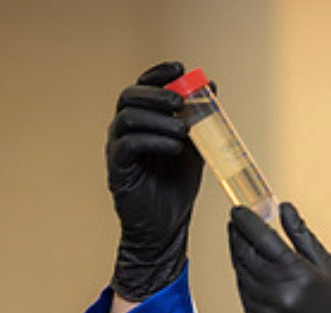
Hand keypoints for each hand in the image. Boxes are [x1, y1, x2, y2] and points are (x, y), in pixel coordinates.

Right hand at [107, 61, 203, 300]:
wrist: (167, 226)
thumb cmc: (177, 187)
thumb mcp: (196, 148)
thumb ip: (201, 120)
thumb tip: (213, 87)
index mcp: (143, 120)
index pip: (144, 86)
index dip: (158, 74)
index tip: (179, 68)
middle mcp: (125, 129)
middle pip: (130, 96)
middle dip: (156, 93)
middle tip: (180, 100)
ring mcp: (118, 148)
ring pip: (127, 118)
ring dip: (158, 119)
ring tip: (183, 130)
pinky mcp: (117, 168)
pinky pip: (128, 145)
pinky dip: (153, 141)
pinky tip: (174, 148)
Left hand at [228, 203, 330, 312]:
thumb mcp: (330, 269)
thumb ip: (304, 238)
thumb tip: (286, 211)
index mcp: (295, 273)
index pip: (260, 237)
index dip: (246, 221)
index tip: (240, 211)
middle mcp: (275, 290)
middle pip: (244, 253)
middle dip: (237, 234)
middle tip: (237, 222)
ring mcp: (262, 308)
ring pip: (239, 272)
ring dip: (238, 255)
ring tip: (244, 244)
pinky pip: (243, 293)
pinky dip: (244, 278)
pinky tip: (252, 272)